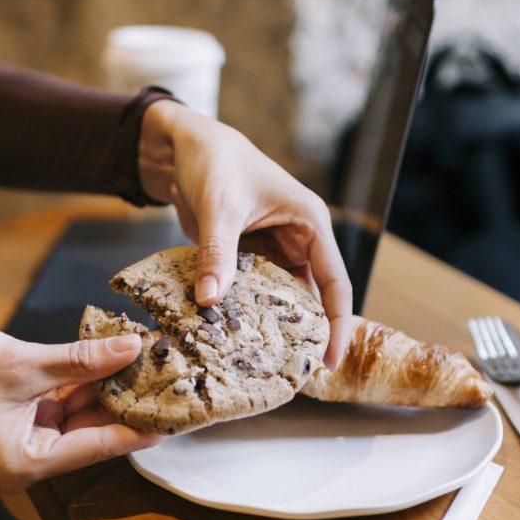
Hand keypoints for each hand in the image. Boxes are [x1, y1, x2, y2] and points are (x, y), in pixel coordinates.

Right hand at [0, 318, 160, 493]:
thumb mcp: (25, 363)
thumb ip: (82, 361)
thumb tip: (132, 348)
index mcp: (23, 464)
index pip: (96, 448)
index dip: (139, 429)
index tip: (177, 418)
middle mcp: (25, 462)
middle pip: (91, 436)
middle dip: (127, 406)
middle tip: (170, 384)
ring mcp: (21, 442)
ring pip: (79, 419)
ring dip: (108, 392)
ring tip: (149, 367)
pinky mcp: (17, 421)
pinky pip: (61, 407)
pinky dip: (84, 386)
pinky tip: (113, 362)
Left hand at [139, 100, 352, 368]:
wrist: (182, 146)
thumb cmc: (213, 162)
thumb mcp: (218, 207)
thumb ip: (217, 253)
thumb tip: (211, 300)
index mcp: (310, 223)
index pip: (336, 282)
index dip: (337, 323)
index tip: (328, 361)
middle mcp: (299, 239)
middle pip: (313, 296)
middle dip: (305, 332)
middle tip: (294, 374)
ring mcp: (274, 248)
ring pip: (282, 297)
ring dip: (273, 325)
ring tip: (265, 364)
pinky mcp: (249, 254)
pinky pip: (255, 290)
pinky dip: (246, 311)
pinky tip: (235, 338)